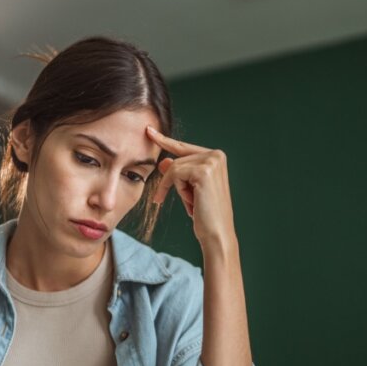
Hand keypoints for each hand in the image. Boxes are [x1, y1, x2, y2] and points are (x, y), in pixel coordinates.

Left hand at [146, 126, 236, 250]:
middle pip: (177, 159)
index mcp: (216, 157)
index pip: (184, 147)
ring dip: (176, 188)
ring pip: (174, 167)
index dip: (165, 141)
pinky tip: (190, 203)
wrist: (217, 233)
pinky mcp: (203, 171)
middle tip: (190, 202)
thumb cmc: (205, 215)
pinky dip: (174, 189)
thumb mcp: (189, 190)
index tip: (149, 131)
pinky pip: (174, 174)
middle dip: (175, 182)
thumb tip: (163, 161)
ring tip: (194, 203)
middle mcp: (216, 155)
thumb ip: (178, 174)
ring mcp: (211, 161)